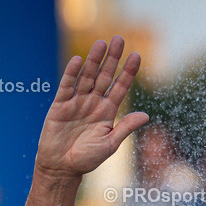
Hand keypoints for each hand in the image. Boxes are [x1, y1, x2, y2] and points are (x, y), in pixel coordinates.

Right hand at [35, 36, 148, 177]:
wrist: (61, 167)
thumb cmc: (87, 158)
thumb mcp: (110, 144)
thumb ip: (125, 127)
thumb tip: (146, 115)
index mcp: (107, 112)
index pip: (120, 87)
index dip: (128, 72)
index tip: (137, 55)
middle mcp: (93, 103)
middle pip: (105, 76)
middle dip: (113, 58)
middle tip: (119, 39)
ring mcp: (76, 102)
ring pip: (87, 77)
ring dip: (94, 60)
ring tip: (102, 43)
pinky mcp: (60, 105)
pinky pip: (66, 86)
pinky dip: (71, 74)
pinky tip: (77, 60)